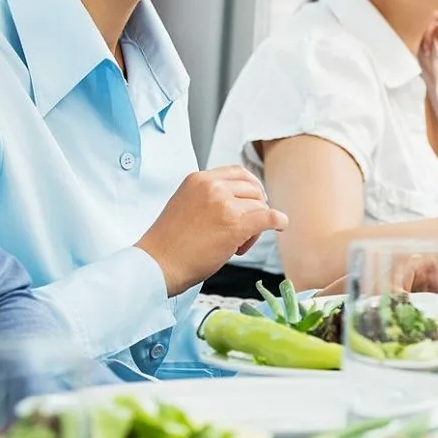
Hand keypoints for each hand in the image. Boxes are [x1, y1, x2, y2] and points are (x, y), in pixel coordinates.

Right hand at [136, 166, 287, 294]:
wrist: (157, 265)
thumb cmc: (169, 244)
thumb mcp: (185, 204)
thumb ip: (208, 197)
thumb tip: (240, 200)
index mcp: (198, 179)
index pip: (237, 173)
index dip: (250, 187)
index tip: (255, 200)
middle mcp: (212, 186)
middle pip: (252, 189)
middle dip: (253, 209)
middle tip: (242, 232)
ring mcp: (224, 204)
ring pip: (259, 206)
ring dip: (255, 226)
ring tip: (236, 246)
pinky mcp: (235, 225)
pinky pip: (268, 217)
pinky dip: (278, 221)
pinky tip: (281, 226)